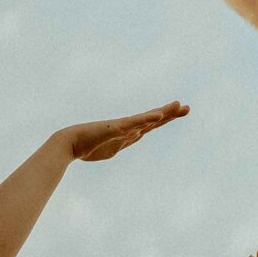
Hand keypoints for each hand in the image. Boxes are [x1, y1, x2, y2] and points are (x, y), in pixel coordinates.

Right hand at [60, 100, 188, 162]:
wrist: (70, 144)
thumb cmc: (87, 147)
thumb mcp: (110, 150)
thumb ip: (121, 146)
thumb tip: (127, 142)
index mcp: (128, 134)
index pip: (151, 125)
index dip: (165, 118)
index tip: (180, 111)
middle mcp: (128, 129)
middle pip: (154, 120)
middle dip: (171, 114)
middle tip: (187, 108)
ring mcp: (123, 127)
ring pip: (147, 119)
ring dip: (163, 113)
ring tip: (178, 106)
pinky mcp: (116, 128)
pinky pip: (134, 123)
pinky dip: (147, 119)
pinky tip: (159, 115)